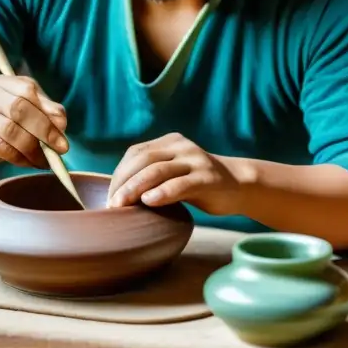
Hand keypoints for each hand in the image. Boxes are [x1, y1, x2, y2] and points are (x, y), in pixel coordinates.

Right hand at [0, 74, 67, 168]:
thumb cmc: (5, 119)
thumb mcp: (28, 109)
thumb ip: (47, 111)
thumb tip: (61, 123)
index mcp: (4, 82)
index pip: (28, 90)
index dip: (48, 110)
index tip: (63, 129)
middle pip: (18, 109)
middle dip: (43, 130)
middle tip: (61, 148)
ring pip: (9, 131)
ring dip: (33, 149)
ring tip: (46, 160)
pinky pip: (0, 148)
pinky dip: (20, 158)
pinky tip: (29, 162)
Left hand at [107, 133, 242, 214]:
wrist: (239, 184)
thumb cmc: (199, 184)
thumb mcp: (174, 172)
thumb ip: (152, 174)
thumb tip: (117, 195)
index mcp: (170, 142)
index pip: (136, 153)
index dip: (119, 175)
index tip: (109, 197)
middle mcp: (181, 146)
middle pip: (144, 160)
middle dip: (123, 182)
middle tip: (112, 205)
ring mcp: (195, 160)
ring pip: (158, 170)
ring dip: (135, 188)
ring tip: (121, 205)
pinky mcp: (207, 178)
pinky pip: (180, 184)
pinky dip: (162, 193)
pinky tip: (148, 202)